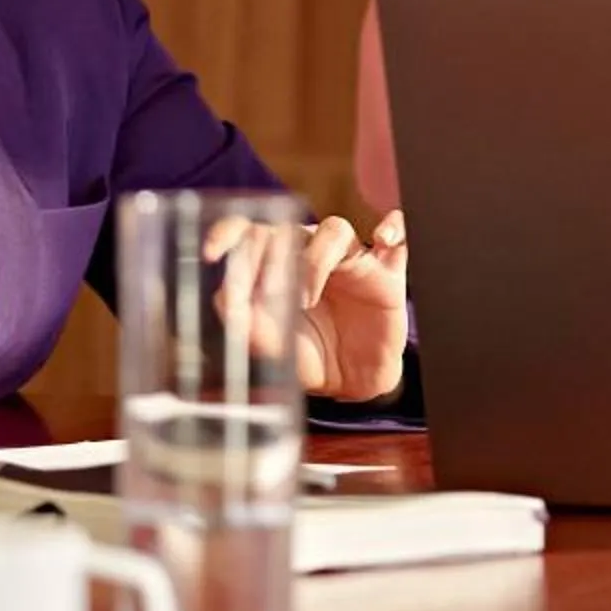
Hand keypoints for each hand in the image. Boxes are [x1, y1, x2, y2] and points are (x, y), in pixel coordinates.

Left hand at [204, 210, 410, 402]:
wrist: (354, 382)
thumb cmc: (312, 356)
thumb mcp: (273, 347)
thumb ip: (248, 324)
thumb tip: (225, 301)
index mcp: (279, 266)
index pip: (251, 233)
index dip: (229, 233)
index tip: (211, 252)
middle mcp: (312, 254)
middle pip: (289, 229)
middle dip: (270, 253)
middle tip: (264, 288)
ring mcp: (352, 261)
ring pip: (334, 230)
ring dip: (314, 260)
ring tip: (305, 297)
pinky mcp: (388, 273)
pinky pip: (399, 238)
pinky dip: (393, 228)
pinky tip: (383, 238)